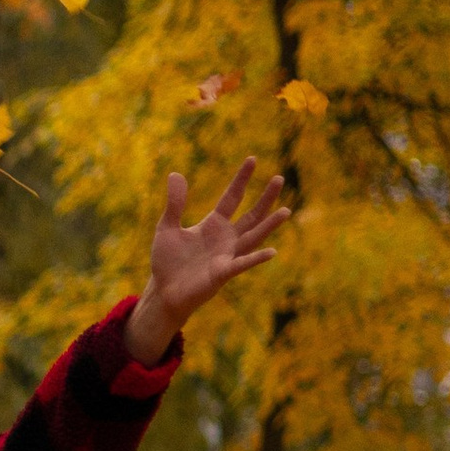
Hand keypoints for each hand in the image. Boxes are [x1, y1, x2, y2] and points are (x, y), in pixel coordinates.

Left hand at [127, 165, 289, 361]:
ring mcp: (227, 255)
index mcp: (213, 225)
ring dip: (269, 225)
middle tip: (279, 178)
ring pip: (253, 237)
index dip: (241, 179)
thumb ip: (174, 203)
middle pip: (251, 214)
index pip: (232, 197)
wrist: (163, 291)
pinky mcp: (223, 273)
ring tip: (286, 210)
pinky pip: (242, 264)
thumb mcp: (166, 227)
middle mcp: (226, 238)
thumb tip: (176, 173)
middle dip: (265, 198)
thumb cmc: (167, 261)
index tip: (252, 159)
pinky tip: (271, 251)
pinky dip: (255, 258)